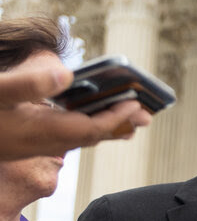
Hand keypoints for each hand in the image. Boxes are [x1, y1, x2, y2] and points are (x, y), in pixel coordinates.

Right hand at [0, 56, 151, 161]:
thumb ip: (29, 84)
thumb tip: (68, 75)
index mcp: (40, 131)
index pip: (90, 128)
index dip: (115, 117)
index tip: (136, 104)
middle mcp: (41, 142)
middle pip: (91, 136)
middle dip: (119, 124)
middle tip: (147, 116)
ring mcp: (33, 145)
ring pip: (79, 138)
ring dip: (104, 126)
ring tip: (128, 118)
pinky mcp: (25, 142)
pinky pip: (66, 135)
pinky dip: (84, 125)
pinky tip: (87, 116)